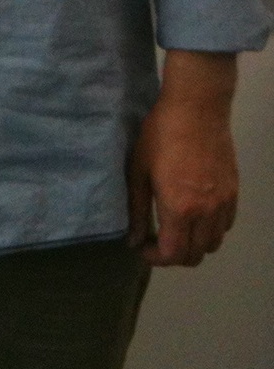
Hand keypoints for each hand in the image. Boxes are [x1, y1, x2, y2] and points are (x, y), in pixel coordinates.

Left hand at [126, 51, 238, 266]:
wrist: (196, 110)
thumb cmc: (159, 136)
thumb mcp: (138, 171)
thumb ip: (137, 209)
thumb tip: (134, 239)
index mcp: (179, 208)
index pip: (173, 254)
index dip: (155, 258)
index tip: (142, 247)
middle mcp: (206, 212)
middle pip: (195, 255)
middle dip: (173, 255)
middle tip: (155, 240)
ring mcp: (224, 204)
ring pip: (213, 244)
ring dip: (193, 245)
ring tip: (174, 229)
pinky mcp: (234, 193)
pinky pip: (225, 226)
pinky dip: (210, 230)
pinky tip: (194, 215)